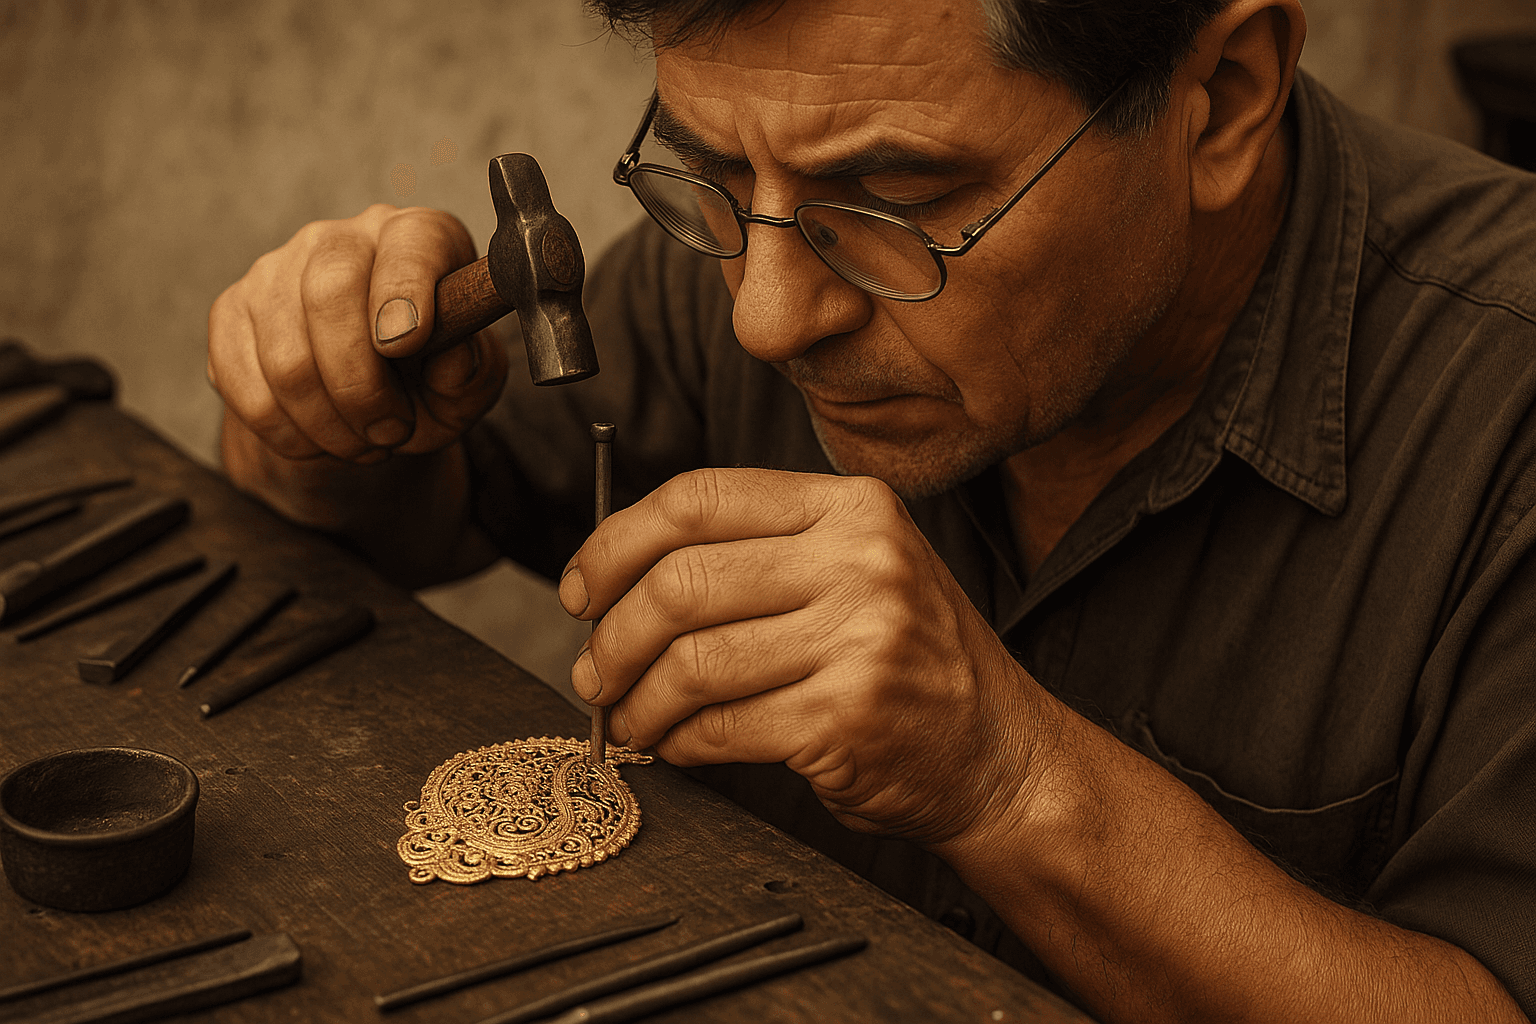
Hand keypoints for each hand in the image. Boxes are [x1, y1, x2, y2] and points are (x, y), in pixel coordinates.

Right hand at [209, 204, 507, 466]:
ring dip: (329, 425)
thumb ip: (475, 372)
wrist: (367, 400)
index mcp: (416, 238)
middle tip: (393, 432)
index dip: (404, 292)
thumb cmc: (429, 378)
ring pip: (286, 358)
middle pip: (330, 294)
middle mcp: (341, 239)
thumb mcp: (470, 383)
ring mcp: (276, 271)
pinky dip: (287, 434)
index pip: (409, 244)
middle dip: (361, 385)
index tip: (405, 345)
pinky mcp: (231, 313)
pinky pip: (244, 387)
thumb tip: (452, 363)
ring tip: (365, 444)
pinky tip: (321, 441)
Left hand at [561, 468, 1053, 845]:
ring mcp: (858, 639)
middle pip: (680, 580)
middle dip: (611, 637)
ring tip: (632, 720)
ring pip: (690, 661)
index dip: (615, 544)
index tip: (581, 590)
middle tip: (592, 673)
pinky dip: (679, 743)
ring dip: (638, 701)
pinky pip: (720, 727)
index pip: (698, 498)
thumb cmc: (910, 662)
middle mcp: (860, 560)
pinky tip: (679, 746)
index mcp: (851, 507)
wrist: (999, 752)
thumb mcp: (857, 569)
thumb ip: (759, 553)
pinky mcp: (845, 719)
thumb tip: (615, 577)